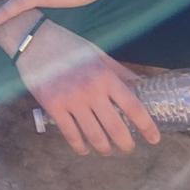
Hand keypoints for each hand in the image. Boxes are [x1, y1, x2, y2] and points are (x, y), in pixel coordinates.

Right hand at [12, 22, 159, 157]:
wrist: (34, 40)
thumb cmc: (69, 46)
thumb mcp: (98, 54)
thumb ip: (119, 72)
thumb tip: (141, 86)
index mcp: (105, 76)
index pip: (134, 107)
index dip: (147, 126)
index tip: (154, 138)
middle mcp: (91, 90)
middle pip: (116, 129)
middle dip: (126, 144)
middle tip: (129, 148)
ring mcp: (71, 100)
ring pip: (94, 136)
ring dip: (104, 148)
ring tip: (107, 149)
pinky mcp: (53, 107)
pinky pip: (71, 135)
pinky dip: (80, 147)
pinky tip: (84, 148)